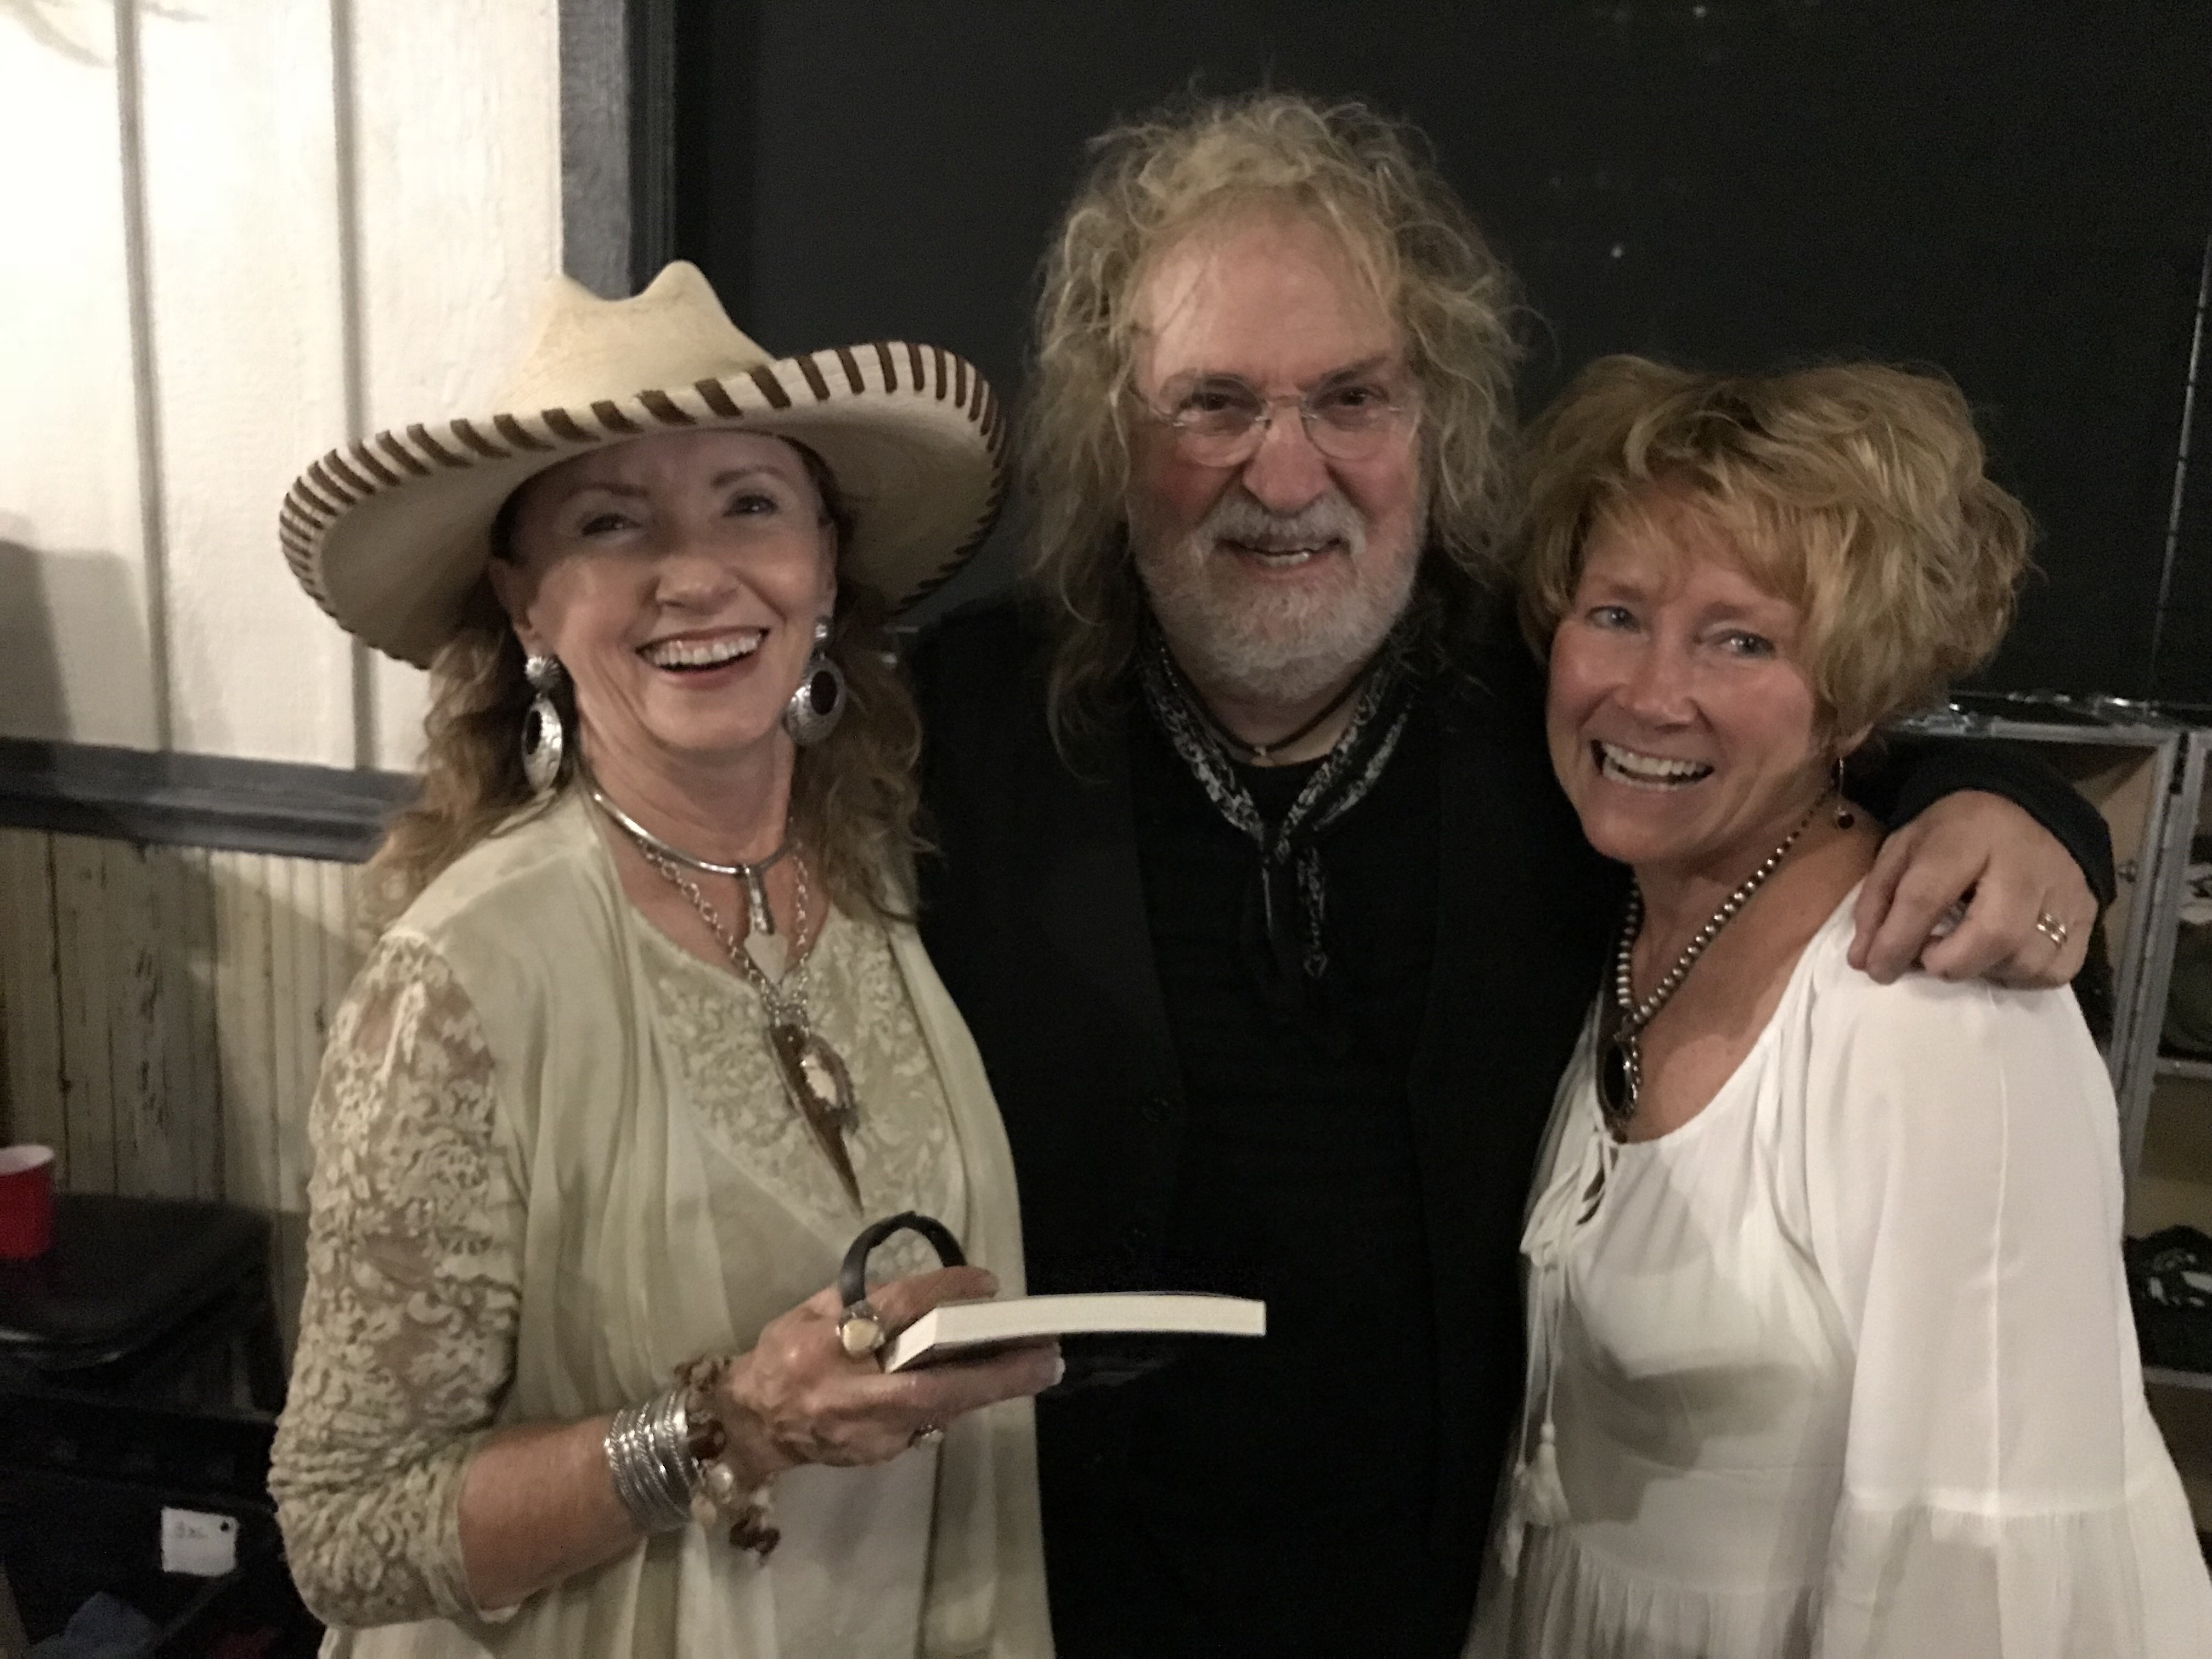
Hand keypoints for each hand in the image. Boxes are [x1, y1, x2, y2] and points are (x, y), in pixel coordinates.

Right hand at [721, 1266, 1059, 1475]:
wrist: (752, 1423)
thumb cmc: (785, 1352)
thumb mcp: (813, 1310)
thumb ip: (862, 1299)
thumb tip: (927, 1292)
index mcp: (830, 1340)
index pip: (899, 1308)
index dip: (948, 1291)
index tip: (988, 1284)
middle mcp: (850, 1389)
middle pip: (933, 1382)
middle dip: (994, 1372)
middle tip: (1045, 1356)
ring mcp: (866, 1429)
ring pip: (939, 1409)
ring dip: (990, 1388)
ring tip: (1036, 1367)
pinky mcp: (876, 1451)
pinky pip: (925, 1423)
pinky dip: (955, 1402)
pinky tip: (984, 1385)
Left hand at [1849, 789, 2095, 985]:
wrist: (2024, 807)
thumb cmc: (1955, 832)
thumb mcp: (1904, 849)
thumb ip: (1878, 901)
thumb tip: (1862, 960)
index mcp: (1966, 837)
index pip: (1927, 897)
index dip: (1896, 941)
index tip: (1877, 969)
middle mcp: (2023, 863)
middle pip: (1993, 934)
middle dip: (1949, 962)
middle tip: (1929, 959)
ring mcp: (2063, 890)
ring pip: (2027, 958)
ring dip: (1985, 970)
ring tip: (1965, 952)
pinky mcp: (2088, 912)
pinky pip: (2057, 968)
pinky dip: (2022, 976)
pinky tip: (2001, 957)